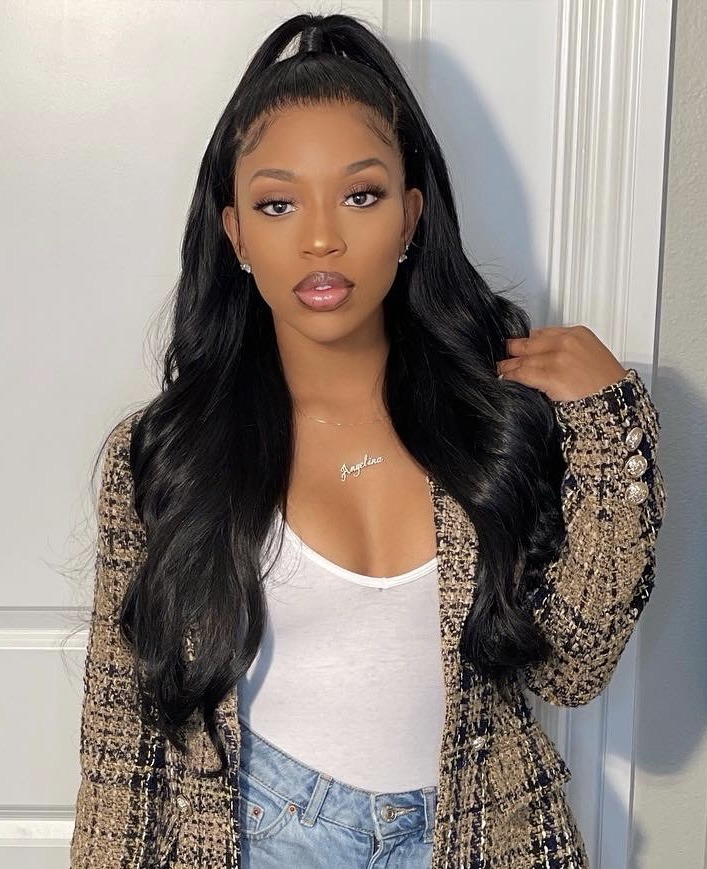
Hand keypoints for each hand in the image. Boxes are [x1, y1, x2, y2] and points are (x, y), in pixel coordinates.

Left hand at [496, 325, 628, 401]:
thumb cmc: (607, 385)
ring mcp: (557, 358)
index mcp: (578, 333)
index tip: (520, 346)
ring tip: (501, 368)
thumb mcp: (592, 356)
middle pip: (530, 343)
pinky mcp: (550, 375)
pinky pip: (522, 374)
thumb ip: (569, 350)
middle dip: (515, 350)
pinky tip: (504, 378)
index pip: (544, 332)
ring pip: (523, 359)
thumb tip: (545, 354)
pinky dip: (510, 376)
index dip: (529, 341)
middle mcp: (566, 342)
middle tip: (505, 354)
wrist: (616, 401)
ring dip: (508, 365)